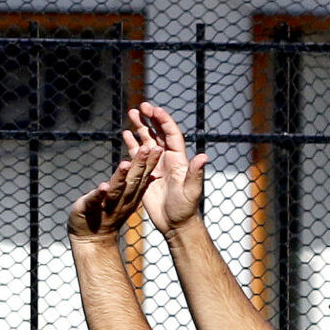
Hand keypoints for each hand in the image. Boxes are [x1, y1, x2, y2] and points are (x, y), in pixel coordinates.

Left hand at [68, 148, 158, 241]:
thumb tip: (155, 174)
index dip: (150, 164)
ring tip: (125, 164)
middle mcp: (121, 201)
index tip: (157, 148)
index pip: (142, 178)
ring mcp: (106, 206)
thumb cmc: (109, 215)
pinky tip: (103, 186)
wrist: (92, 239)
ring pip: (116, 191)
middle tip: (146, 148)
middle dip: (139, 165)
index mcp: (130, 196)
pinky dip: (99, 194)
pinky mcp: (89, 208)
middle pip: (133, 181)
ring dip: (121, 177)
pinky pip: (95, 201)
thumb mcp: (128, 200)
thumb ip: (139, 186)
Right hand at [125, 102, 205, 235]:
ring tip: (131, 113)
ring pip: (148, 140)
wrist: (174, 223)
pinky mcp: (146, 173)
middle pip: (158, 133)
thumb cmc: (185, 208)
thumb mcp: (191, 191)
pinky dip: (132, 143)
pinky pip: (138, 155)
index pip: (171, 134)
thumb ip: (195, 173)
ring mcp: (156, 165)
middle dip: (150, 118)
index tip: (154, 110)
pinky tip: (125, 134)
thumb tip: (204, 156)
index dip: (163, 121)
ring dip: (140, 127)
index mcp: (179, 159)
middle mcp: (167, 159)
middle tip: (140, 106)